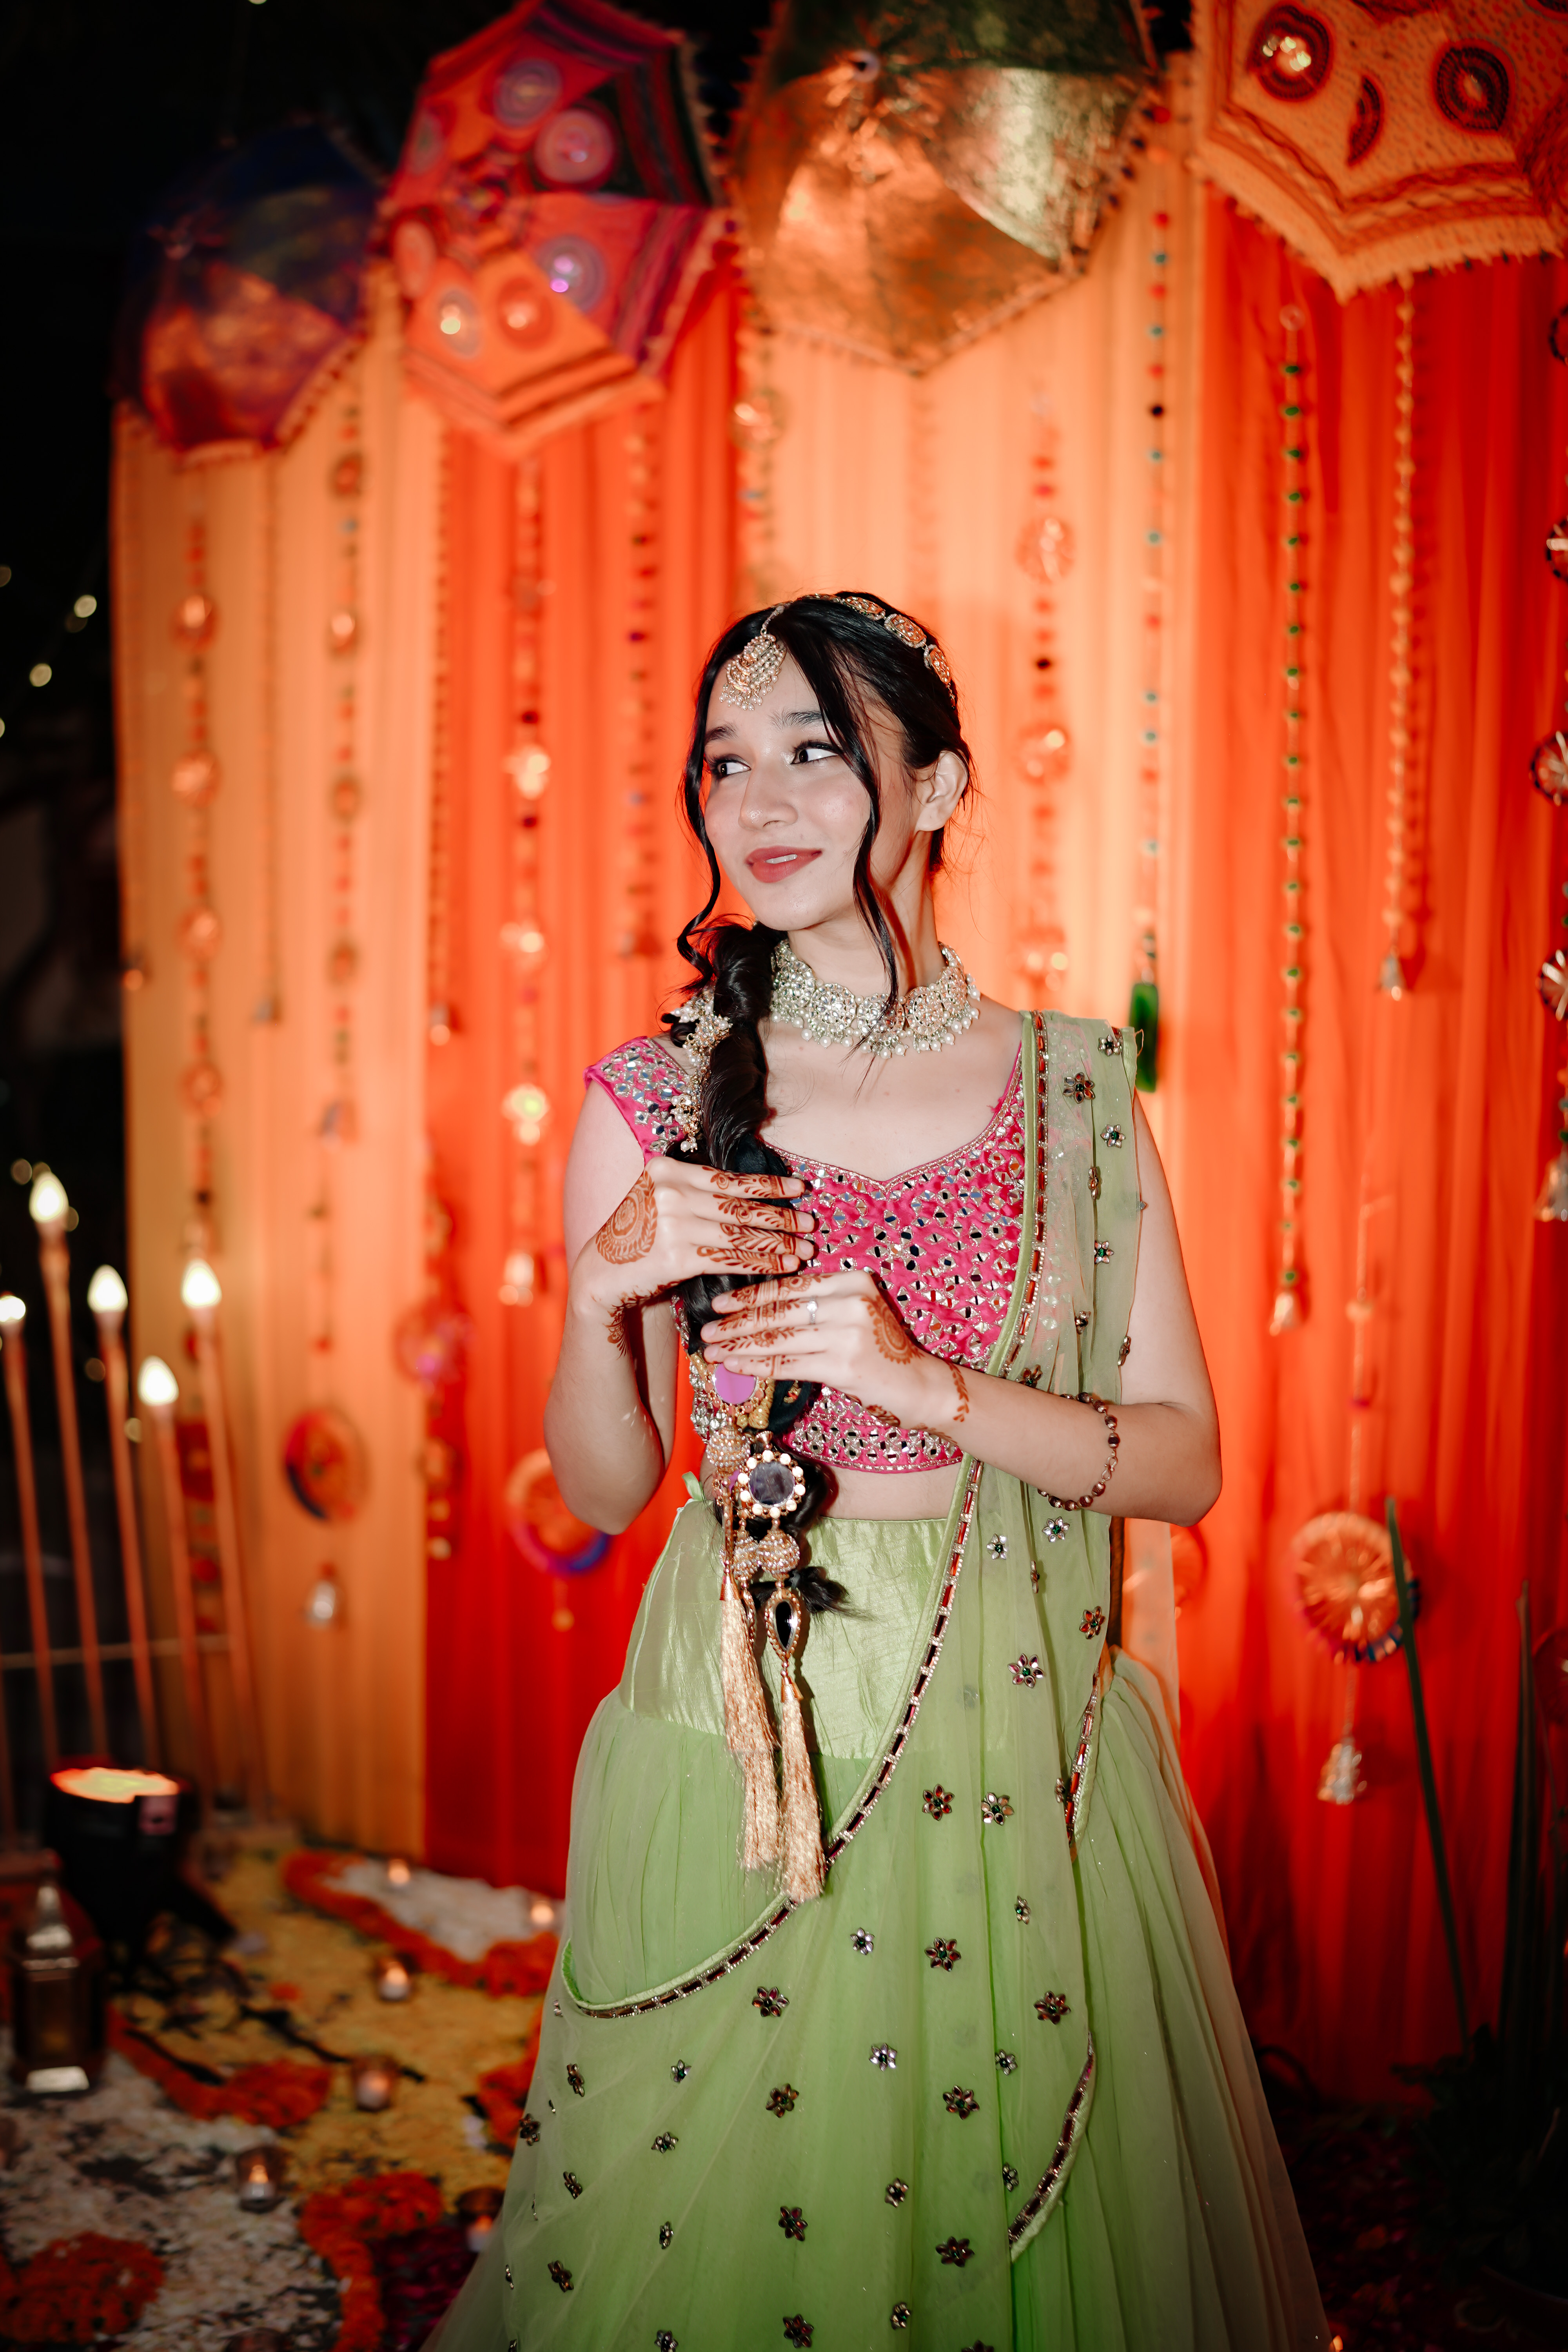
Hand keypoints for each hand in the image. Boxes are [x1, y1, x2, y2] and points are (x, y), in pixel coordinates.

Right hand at [572, 1162, 816, 1327]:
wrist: (603, 1271)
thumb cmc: (641, 1234)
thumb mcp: (662, 1198)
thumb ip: (697, 1189)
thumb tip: (752, 1194)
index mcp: (668, 1169)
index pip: (728, 1179)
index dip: (767, 1185)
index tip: (797, 1189)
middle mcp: (670, 1190)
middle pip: (738, 1206)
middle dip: (781, 1216)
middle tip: (810, 1223)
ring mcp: (673, 1222)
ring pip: (739, 1233)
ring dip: (778, 1243)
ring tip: (805, 1249)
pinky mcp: (678, 1256)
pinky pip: (730, 1258)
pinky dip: (761, 1263)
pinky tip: (783, 1266)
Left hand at [700, 1269, 963, 1433]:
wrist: (917, 1384)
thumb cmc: (880, 1349)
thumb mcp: (853, 1314)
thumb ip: (816, 1306)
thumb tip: (757, 1312)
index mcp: (852, 1280)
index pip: (790, 1287)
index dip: (751, 1296)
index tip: (722, 1304)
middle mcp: (850, 1301)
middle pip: (780, 1311)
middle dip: (738, 1323)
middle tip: (707, 1331)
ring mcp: (848, 1333)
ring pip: (779, 1338)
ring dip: (740, 1346)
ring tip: (713, 1351)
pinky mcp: (843, 1365)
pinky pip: (788, 1364)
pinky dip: (757, 1366)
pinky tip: (735, 1366)